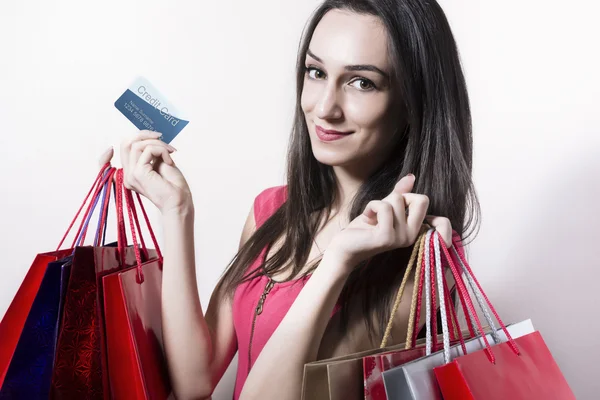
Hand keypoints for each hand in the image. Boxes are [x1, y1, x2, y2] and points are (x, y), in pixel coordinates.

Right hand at [98, 131, 192, 215]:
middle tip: (161, 138)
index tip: (119, 146)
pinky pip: (148, 150)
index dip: (106, 152)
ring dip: (157, 143)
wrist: (180, 201)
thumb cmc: (174, 185)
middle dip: (145, 135)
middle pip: (125, 143)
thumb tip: (147, 136)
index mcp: (130, 174)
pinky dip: (161, 150)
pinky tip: (169, 161)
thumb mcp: (159, 163)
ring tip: (169, 151)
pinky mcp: (138, 173)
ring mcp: (131, 174)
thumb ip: (149, 152)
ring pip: (136, 144)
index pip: (104, 163)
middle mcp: (128, 175)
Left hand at [327, 174, 452, 270]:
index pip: (438, 216)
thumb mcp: (385, 207)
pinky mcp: (386, 237)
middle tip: (384, 209)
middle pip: (421, 199)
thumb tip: (411, 176)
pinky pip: (384, 207)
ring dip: (379, 203)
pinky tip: (367, 217)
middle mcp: (412, 236)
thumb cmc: (365, 228)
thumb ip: (400, 193)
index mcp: (415, 230)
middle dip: (399, 196)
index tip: (405, 207)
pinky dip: (371, 206)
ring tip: (372, 216)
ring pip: (397, 200)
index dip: (421, 202)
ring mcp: (400, 238)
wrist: (345, 245)